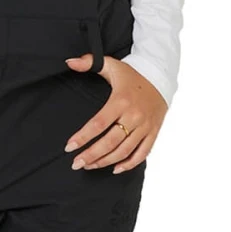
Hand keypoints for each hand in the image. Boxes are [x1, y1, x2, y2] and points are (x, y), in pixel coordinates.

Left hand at [62, 53, 166, 172]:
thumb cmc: (132, 75)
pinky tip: (115, 169)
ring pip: (124, 151)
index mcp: (121, 101)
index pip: (98, 124)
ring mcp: (145, 126)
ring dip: (105, 161)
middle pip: (110, 142)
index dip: (83, 137)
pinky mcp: (153, 133)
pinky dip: (129, 164)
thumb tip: (69, 62)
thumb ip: (89, 62)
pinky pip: (142, 154)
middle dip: (91, 155)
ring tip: (89, 166)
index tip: (69, 147)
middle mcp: (134, 116)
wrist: (161, 78)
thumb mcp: (112, 65)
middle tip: (76, 164)